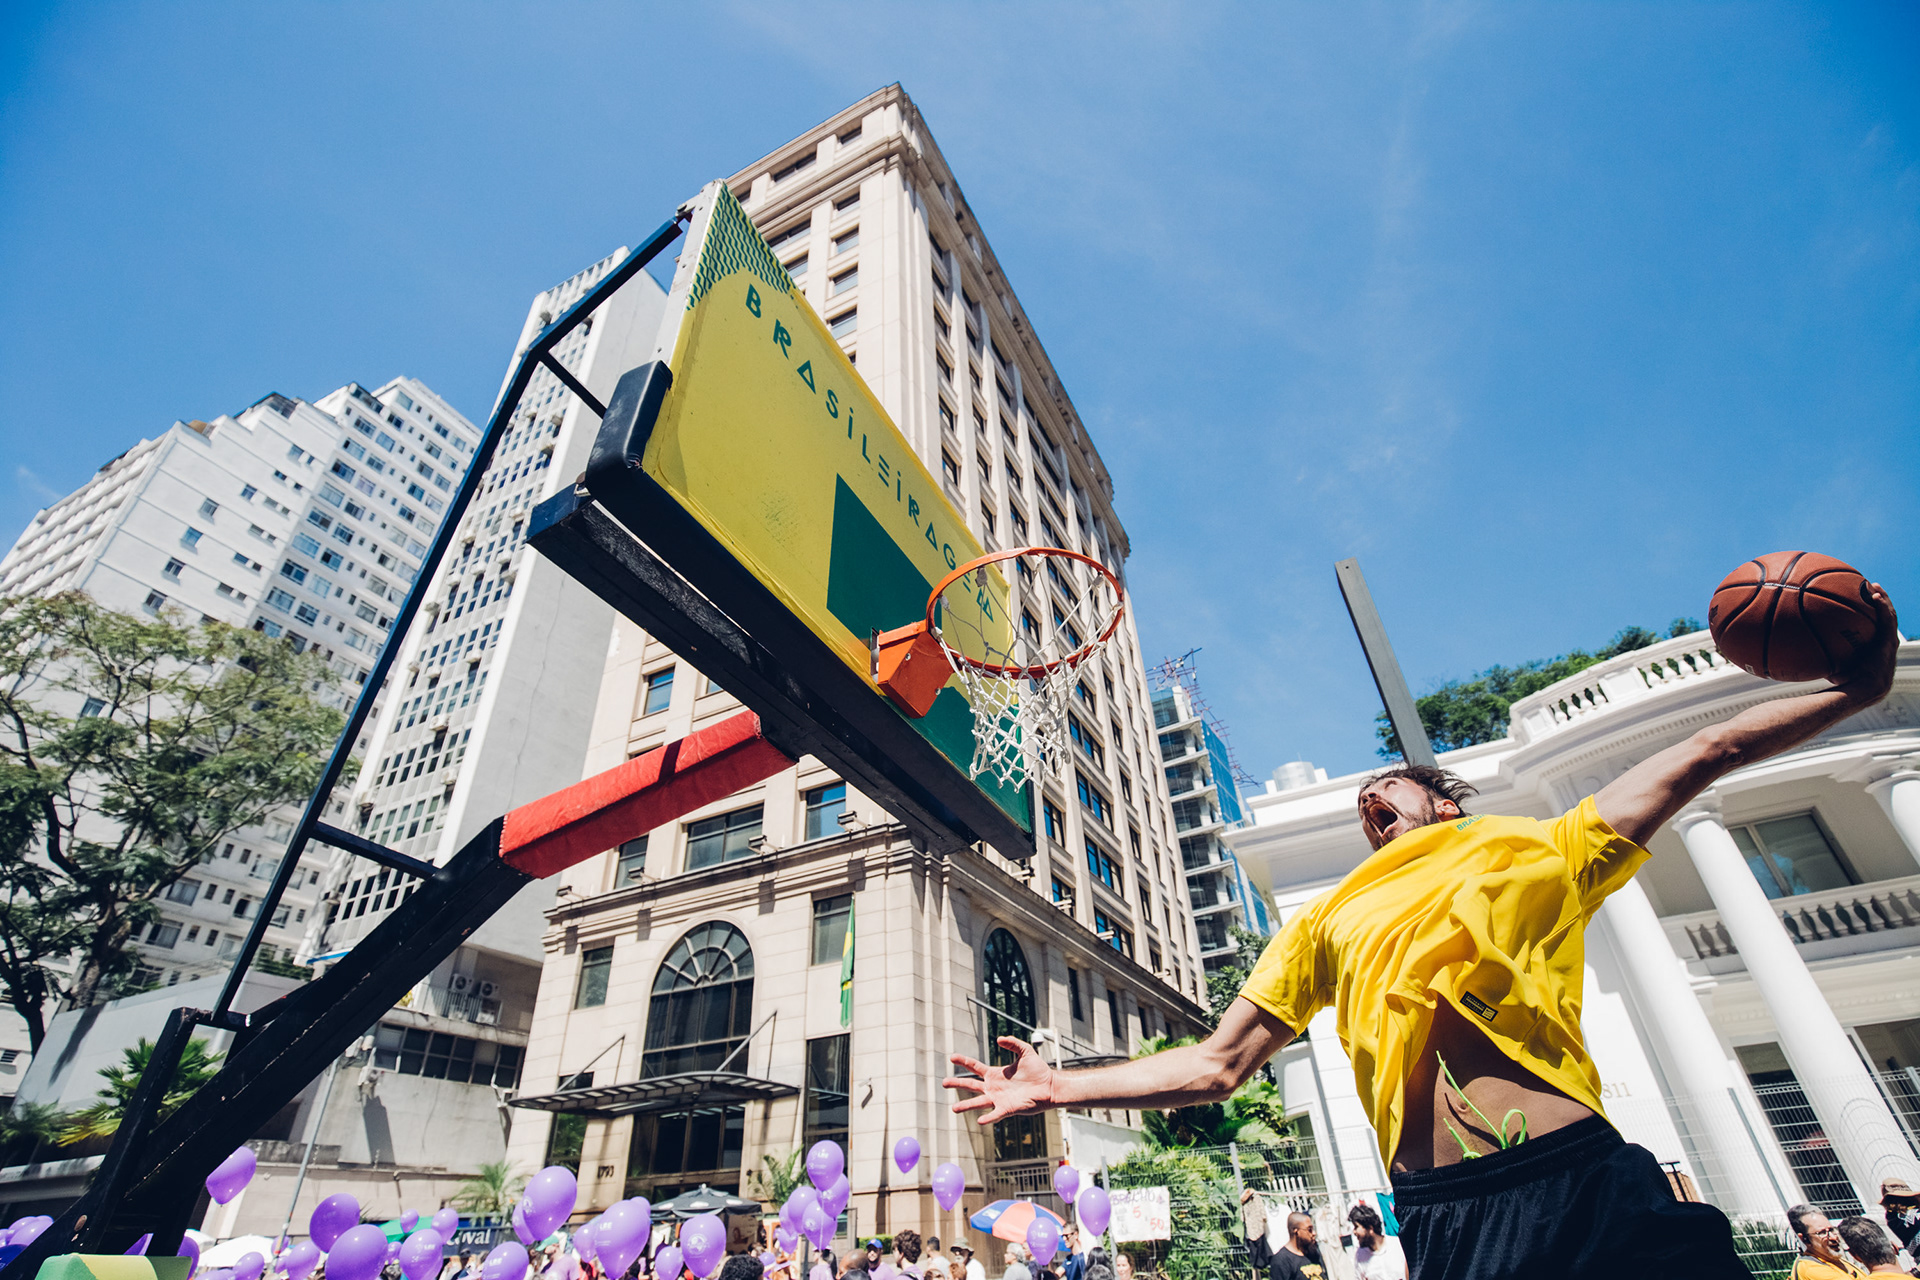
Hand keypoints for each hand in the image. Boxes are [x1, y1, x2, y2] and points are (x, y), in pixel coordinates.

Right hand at [943, 1036, 1054, 1123]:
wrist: (1049, 1086)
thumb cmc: (1037, 1070)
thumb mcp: (1025, 1051)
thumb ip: (1013, 1043)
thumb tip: (999, 1039)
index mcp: (995, 1074)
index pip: (975, 1067)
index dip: (963, 1061)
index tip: (952, 1057)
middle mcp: (993, 1087)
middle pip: (971, 1086)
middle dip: (957, 1084)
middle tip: (944, 1083)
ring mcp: (999, 1099)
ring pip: (978, 1103)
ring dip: (966, 1106)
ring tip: (954, 1109)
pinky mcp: (1007, 1109)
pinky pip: (995, 1114)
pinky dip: (988, 1117)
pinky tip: (980, 1121)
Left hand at [1835, 582, 1899, 702]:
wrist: (1858, 692)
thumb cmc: (1843, 685)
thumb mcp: (1833, 667)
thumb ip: (1825, 657)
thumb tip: (1802, 651)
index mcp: (1876, 654)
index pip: (1878, 633)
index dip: (1875, 620)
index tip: (1865, 607)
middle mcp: (1886, 649)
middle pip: (1886, 622)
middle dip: (1881, 605)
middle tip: (1871, 591)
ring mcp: (1889, 646)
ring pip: (1890, 618)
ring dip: (1884, 601)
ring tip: (1874, 587)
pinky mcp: (1888, 644)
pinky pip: (1887, 620)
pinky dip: (1882, 606)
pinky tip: (1874, 595)